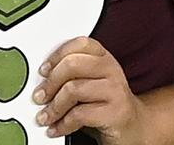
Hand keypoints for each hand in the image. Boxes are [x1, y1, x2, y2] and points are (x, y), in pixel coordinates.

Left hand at [33, 36, 147, 143]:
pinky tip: (57, 128)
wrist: (135, 128)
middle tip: (39, 97)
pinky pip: (80, 114)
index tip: (43, 70)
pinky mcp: (116, 113)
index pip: (80, 44)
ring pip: (73, 89)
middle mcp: (112, 70)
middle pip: (73, 65)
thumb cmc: (106, 105)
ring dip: (54, 107)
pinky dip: (63, 124)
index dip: (58, 55)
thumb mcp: (90, 83)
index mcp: (104, 58)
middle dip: (50, 83)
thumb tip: (41, 79)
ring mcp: (116, 91)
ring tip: (45, 117)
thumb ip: (72, 74)